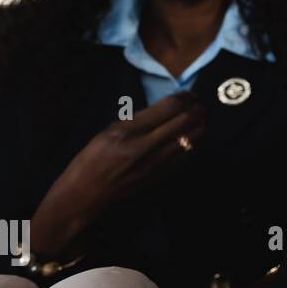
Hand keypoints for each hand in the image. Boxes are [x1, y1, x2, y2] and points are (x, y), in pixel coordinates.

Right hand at [31, 93, 205, 258]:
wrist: (87, 193)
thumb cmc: (93, 158)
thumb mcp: (110, 130)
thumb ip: (139, 118)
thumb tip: (168, 106)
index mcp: (130, 131)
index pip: (169, 107)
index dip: (184, 97)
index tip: (188, 94)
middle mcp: (147, 147)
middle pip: (186, 121)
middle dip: (197, 108)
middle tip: (198, 103)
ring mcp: (157, 164)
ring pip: (193, 138)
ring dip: (200, 125)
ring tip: (199, 118)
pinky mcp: (162, 176)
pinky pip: (188, 155)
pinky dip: (194, 143)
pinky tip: (191, 137)